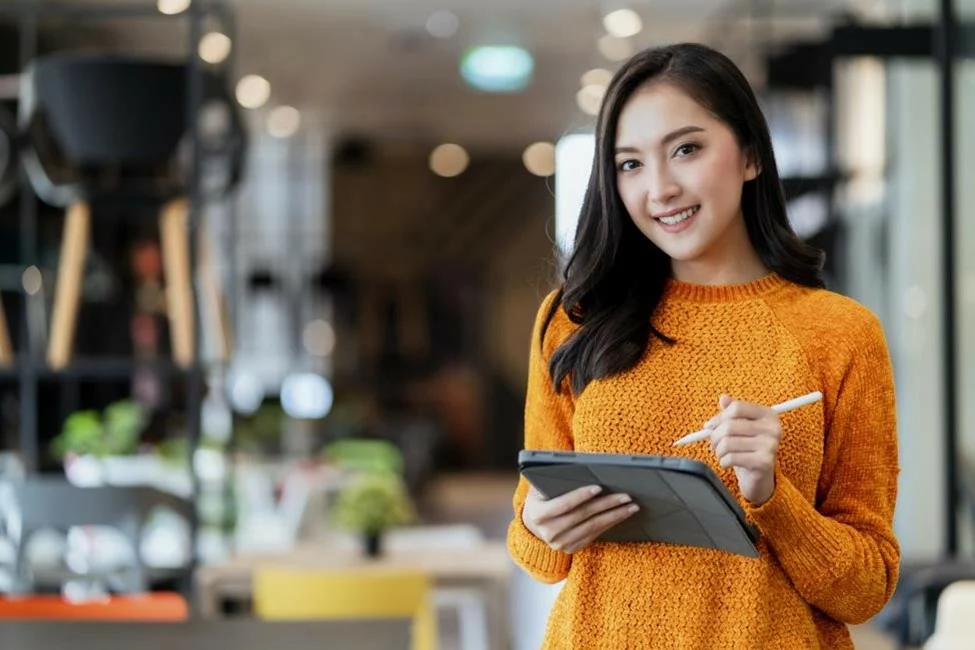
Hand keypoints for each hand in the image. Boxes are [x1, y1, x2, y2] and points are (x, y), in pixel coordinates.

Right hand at [522, 484, 638, 552]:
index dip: (580, 496)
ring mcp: (559, 543)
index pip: (563, 504)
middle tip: (626, 496)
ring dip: (614, 516)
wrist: (533, 523)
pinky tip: (621, 515)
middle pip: (582, 516)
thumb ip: (555, 480)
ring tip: (631, 506)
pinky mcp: (571, 549)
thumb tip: (582, 468)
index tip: (599, 487)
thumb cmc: (541, 496)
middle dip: (606, 505)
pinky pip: (594, 536)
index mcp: (537, 514)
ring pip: (592, 527)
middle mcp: (548, 532)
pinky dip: (609, 525)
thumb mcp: (541, 486)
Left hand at [706, 394, 780, 505]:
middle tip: (714, 444)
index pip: (737, 408)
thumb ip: (733, 412)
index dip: (719, 417)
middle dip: (715, 436)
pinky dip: (723, 461)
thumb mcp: (741, 428)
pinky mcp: (764, 462)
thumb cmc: (748, 449)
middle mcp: (773, 428)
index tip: (710, 426)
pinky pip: (731, 458)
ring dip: (718, 451)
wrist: (760, 478)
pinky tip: (728, 463)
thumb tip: (723, 398)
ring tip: (722, 454)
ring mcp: (770, 446)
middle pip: (729, 425)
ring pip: (727, 443)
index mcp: (768, 415)